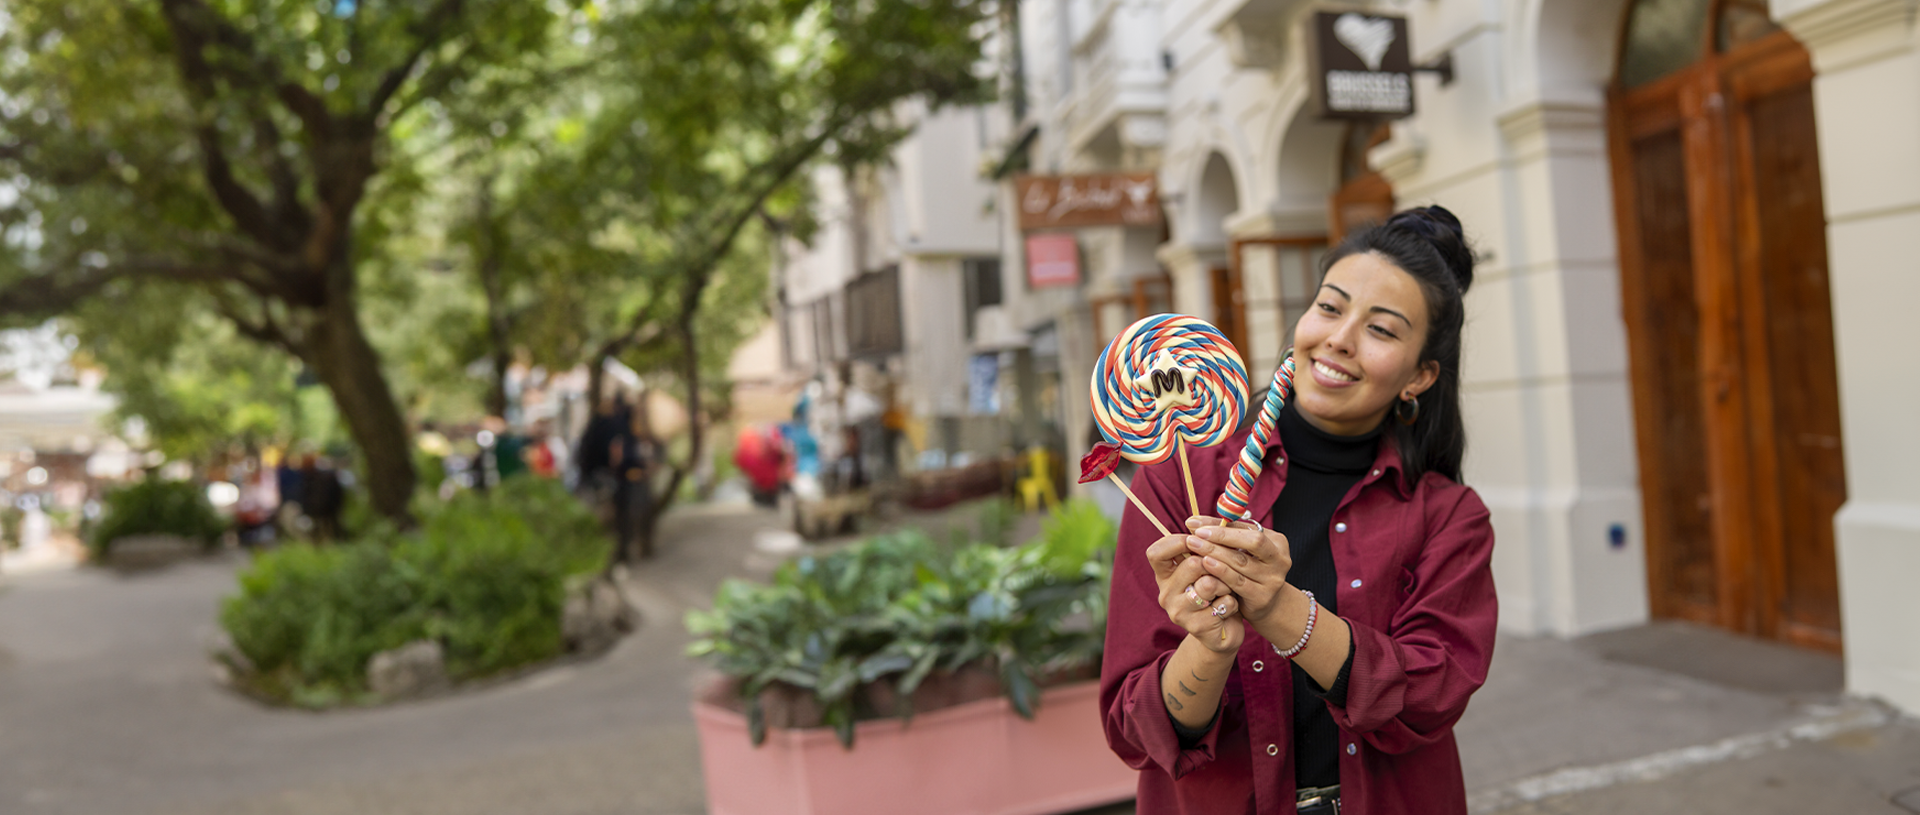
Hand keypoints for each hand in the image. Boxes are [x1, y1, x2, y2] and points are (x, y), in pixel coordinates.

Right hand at [1146, 533, 1242, 652]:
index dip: (1177, 541)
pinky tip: (1229, 609)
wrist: (1223, 631)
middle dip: (1215, 563)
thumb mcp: (1206, 568)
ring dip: (1225, 584)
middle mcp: (1166, 593)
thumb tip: (1205, 525)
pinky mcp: (1196, 627)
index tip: (1197, 539)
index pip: (1156, 553)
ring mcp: (1179, 612)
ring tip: (1227, 590)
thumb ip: (1202, 550)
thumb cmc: (1216, 592)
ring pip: (1208, 584)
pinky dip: (1232, 603)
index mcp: (1165, 576)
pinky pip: (1222, 603)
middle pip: (1191, 564)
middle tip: (1223, 570)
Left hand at [1183, 516, 1292, 624]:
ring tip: (1195, 546)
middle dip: (1222, 536)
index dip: (1222, 525)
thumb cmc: (1248, 570)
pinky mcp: (1262, 597)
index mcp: (1277, 542)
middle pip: (1252, 542)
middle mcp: (1280, 559)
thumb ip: (1221, 534)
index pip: (1247, 528)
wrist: (1264, 603)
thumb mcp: (1241, 550)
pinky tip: (1205, 563)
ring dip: (1215, 552)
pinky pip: (1237, 581)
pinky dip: (1220, 571)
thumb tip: (1193, 522)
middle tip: (1196, 534)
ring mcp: (1273, 579)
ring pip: (1241, 562)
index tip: (1197, 524)